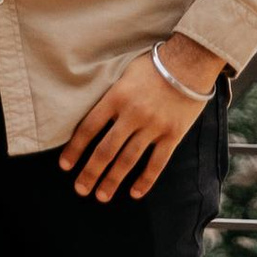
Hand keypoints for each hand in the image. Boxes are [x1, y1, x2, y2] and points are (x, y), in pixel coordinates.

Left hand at [59, 42, 214, 204]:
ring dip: (112, 180)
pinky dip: (145, 180)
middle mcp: (133, 114)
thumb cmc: (155, 64)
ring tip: (101, 196)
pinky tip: (134, 193)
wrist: (191, 60)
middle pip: (106, 150)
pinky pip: (157, 163)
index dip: (75, 149)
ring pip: (128, 160)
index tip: (65, 165)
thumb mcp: (125, 72)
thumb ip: (111, 94)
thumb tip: (92, 115)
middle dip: (90, 172)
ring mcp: (153, 126)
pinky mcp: (173, 134)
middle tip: (80, 189)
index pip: (89, 127)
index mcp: (117, 96)